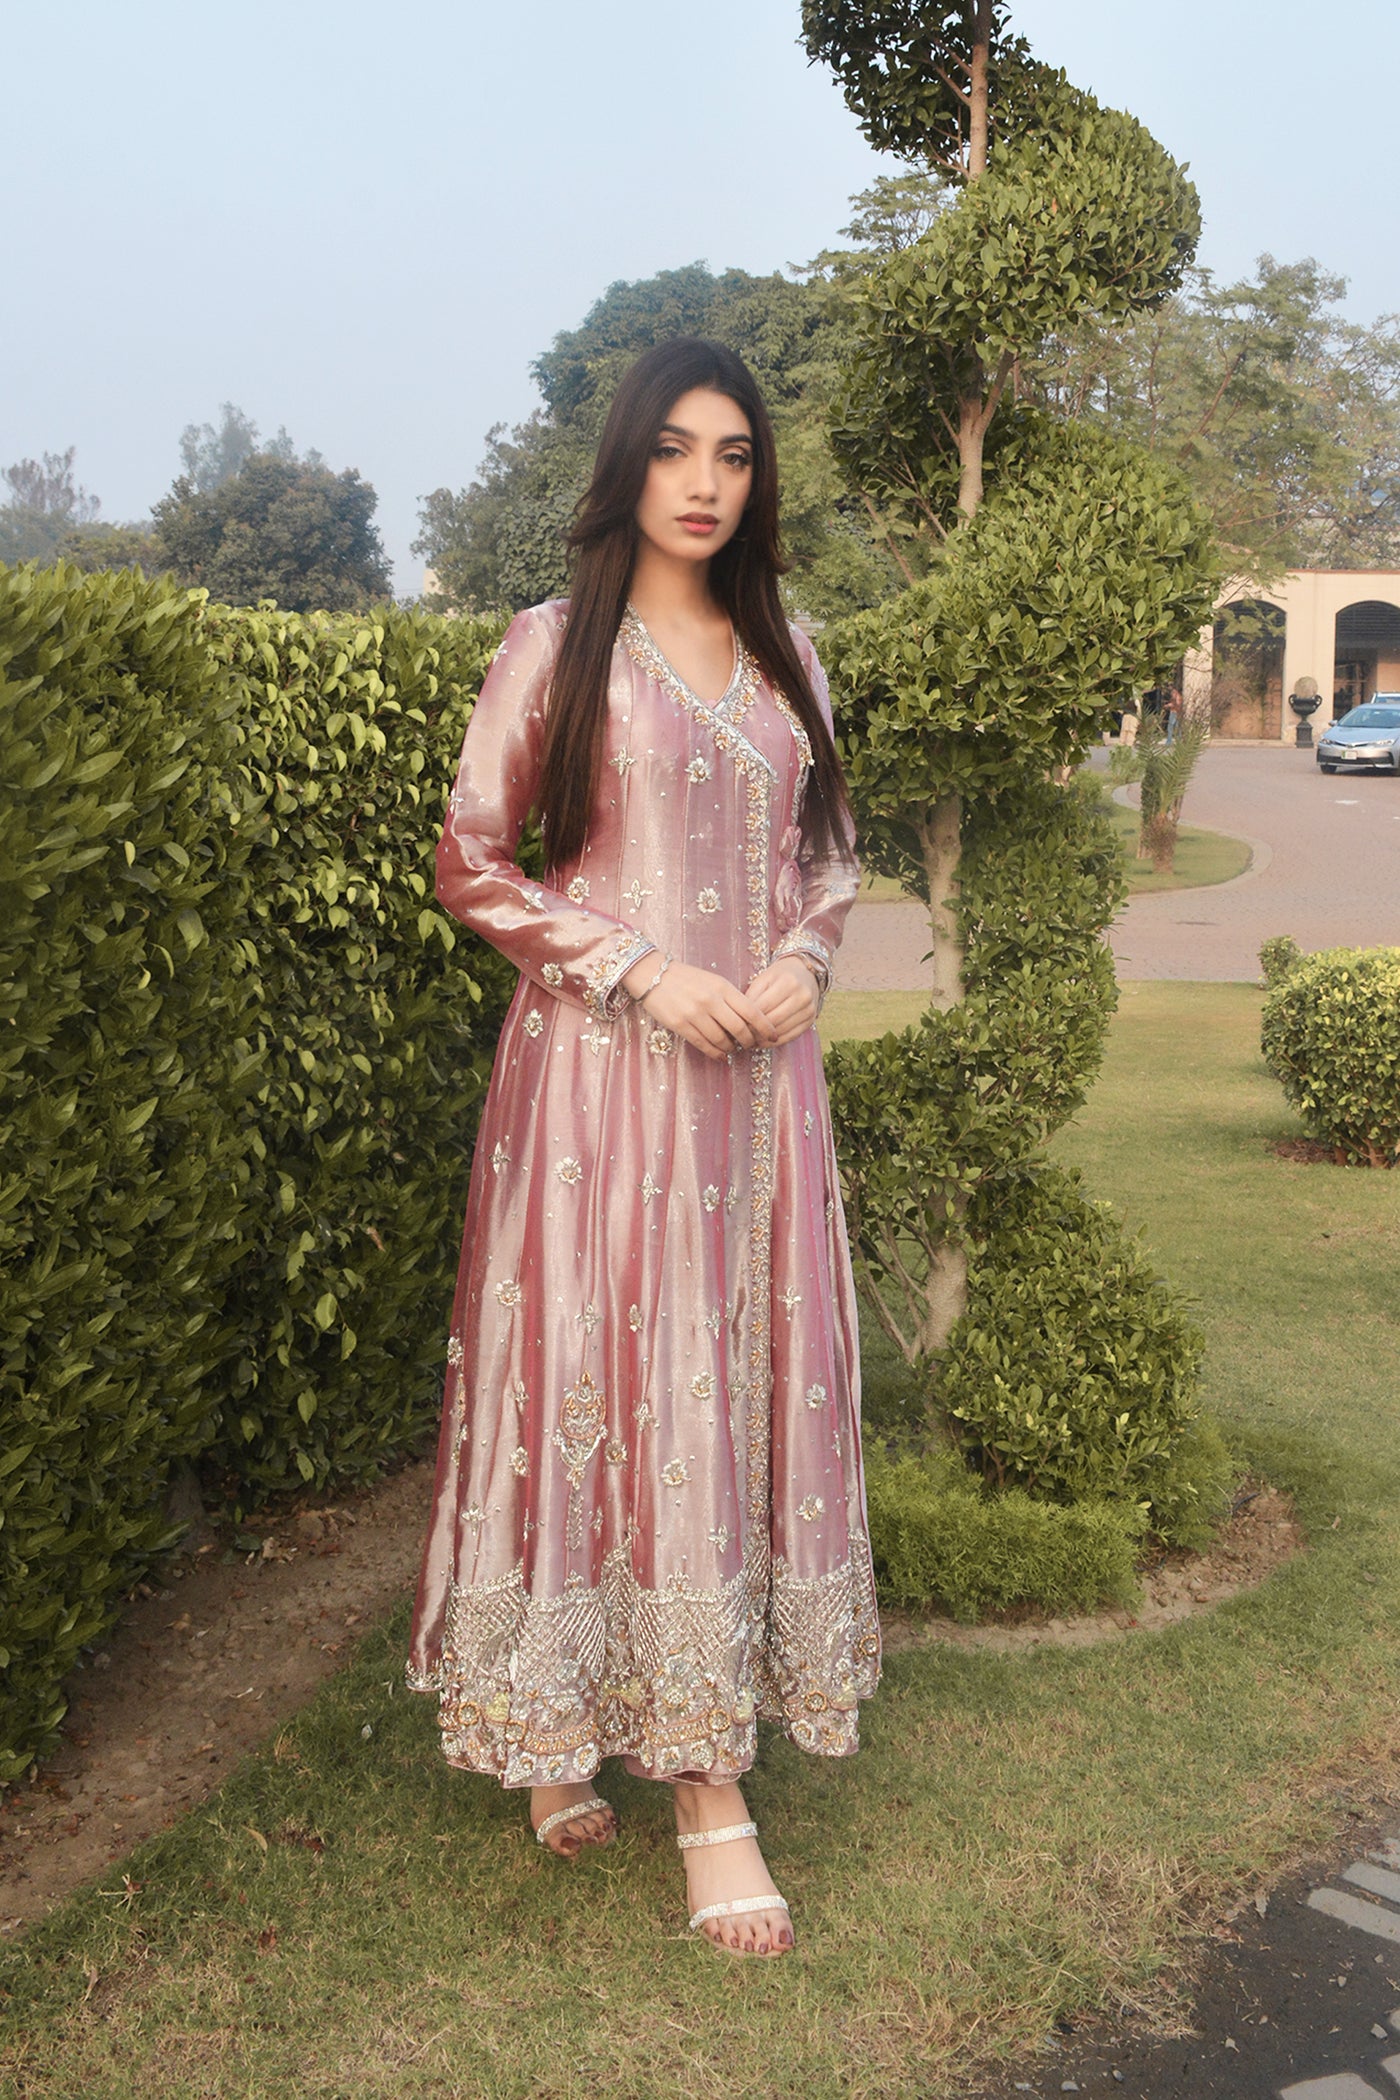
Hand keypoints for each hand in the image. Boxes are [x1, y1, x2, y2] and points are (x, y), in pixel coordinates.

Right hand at [621, 955, 777, 1060]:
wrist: (653, 974)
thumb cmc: (687, 978)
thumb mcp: (713, 981)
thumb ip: (731, 998)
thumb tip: (749, 1022)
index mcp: (722, 987)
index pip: (752, 1011)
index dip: (765, 1027)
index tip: (773, 1036)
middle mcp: (710, 1000)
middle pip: (740, 1029)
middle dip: (749, 1041)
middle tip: (751, 1045)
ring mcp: (695, 1014)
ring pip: (722, 1040)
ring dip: (731, 1048)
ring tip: (733, 1048)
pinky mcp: (680, 1025)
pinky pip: (703, 1045)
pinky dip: (716, 1053)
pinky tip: (721, 1055)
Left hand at [744, 956, 819, 1043]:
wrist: (805, 973)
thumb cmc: (779, 976)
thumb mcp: (764, 979)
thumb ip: (752, 996)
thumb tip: (741, 1020)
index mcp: (788, 982)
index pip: (763, 1006)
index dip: (748, 1018)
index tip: (737, 1025)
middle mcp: (802, 996)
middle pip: (773, 1020)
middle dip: (756, 1030)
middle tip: (742, 1036)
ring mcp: (809, 1009)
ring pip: (782, 1030)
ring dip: (764, 1039)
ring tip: (751, 1040)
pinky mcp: (811, 1020)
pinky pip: (791, 1036)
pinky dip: (776, 1042)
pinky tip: (764, 1042)